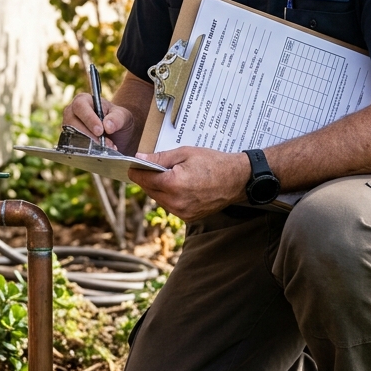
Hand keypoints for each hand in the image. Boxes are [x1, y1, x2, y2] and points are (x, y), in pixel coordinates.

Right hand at [63, 92, 138, 154]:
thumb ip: (117, 118)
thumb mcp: (123, 116)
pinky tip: (99, 154)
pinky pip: (72, 148)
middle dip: (89, 136)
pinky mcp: (69, 141)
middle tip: (105, 145)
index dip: (89, 119)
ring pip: (71, 137)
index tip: (100, 131)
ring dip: (88, 146)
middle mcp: (72, 113)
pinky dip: (86, 153)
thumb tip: (107, 126)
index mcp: (84, 100)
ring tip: (106, 150)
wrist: (117, 134)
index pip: (80, 106)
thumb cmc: (117, 120)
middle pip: (72, 123)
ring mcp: (68, 128)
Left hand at [132, 146, 251, 221]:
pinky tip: (178, 186)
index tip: (133, 165)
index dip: (136, 170)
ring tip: (167, 176)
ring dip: (158, 188)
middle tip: (150, 167)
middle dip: (147, 179)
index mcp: (173, 184)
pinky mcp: (189, 218)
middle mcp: (176, 202)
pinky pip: (170, 206)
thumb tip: (139, 158)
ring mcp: (182, 212)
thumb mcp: (185, 153)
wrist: (238, 179)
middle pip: (149, 190)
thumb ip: (160, 158)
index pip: (143, 179)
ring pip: (158, 199)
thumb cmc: (213, 162)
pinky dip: (169, 197)